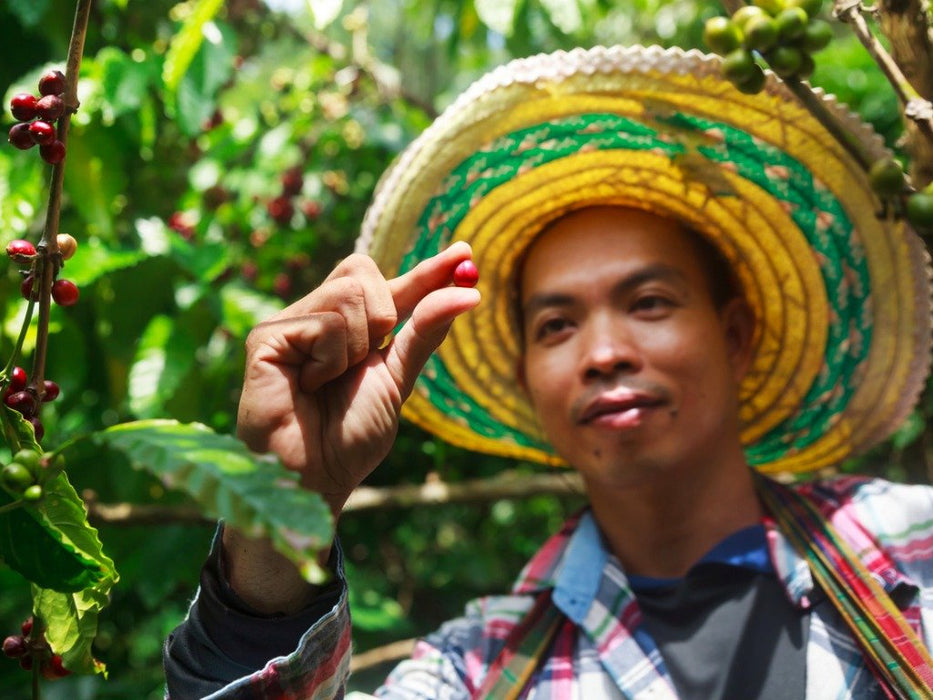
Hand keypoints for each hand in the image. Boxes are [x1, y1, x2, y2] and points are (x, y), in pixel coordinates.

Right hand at [236, 241, 479, 513]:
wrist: (316, 476)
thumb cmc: (351, 436)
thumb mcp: (398, 379)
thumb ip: (426, 331)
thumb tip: (469, 290)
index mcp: (351, 327)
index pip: (391, 283)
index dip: (427, 270)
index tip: (465, 253)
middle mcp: (319, 317)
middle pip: (364, 271)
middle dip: (382, 315)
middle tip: (365, 358)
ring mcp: (290, 324)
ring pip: (348, 293)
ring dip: (355, 346)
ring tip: (328, 381)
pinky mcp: (266, 336)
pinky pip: (324, 321)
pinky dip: (331, 359)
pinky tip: (309, 384)